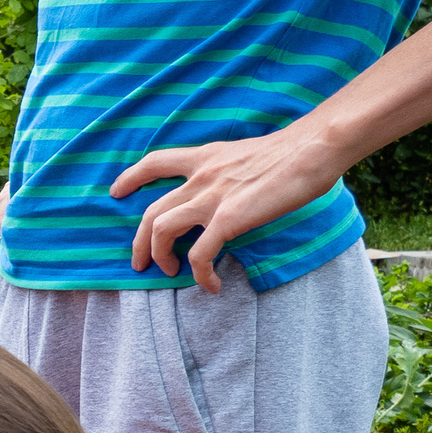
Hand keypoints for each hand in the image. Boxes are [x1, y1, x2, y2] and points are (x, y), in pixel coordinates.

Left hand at [109, 129, 338, 293]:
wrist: (314, 148)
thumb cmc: (293, 151)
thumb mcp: (247, 153)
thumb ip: (228, 171)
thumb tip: (230, 189)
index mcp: (205, 157)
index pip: (155, 163)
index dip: (131, 178)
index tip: (117, 192)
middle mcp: (200, 177)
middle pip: (150, 212)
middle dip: (138, 243)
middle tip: (140, 263)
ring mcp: (211, 198)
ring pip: (161, 232)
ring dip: (161, 257)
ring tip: (171, 273)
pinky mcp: (227, 219)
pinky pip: (199, 256)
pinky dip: (200, 275)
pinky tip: (211, 285)